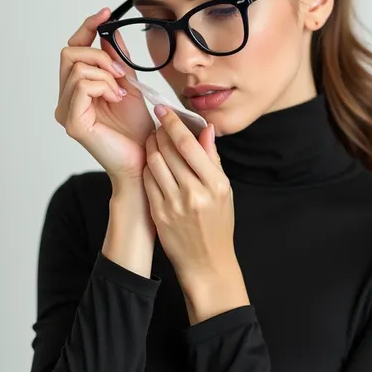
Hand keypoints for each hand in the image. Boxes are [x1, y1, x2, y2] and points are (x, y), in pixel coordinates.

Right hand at [55, 8, 155, 185]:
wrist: (146, 157)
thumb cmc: (137, 129)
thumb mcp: (130, 85)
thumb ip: (117, 60)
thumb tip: (110, 31)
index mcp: (77, 89)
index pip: (73, 49)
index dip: (87, 28)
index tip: (106, 13)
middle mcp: (66, 99)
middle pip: (69, 53)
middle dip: (98, 55)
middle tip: (120, 71)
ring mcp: (66, 111)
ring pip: (77, 68)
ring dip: (106, 75)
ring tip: (121, 92)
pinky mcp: (73, 123)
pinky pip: (82, 86)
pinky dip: (104, 86)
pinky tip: (117, 100)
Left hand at [142, 105, 237, 287]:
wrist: (206, 261)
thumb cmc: (218, 223)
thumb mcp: (224, 190)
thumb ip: (212, 159)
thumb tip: (206, 129)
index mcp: (215, 185)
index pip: (190, 145)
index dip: (173, 123)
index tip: (164, 111)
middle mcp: (195, 193)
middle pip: (169, 150)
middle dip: (160, 131)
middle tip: (158, 123)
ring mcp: (174, 205)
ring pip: (154, 162)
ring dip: (151, 146)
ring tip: (154, 140)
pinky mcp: (159, 213)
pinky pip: (148, 181)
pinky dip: (148, 166)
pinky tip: (151, 161)